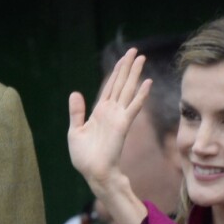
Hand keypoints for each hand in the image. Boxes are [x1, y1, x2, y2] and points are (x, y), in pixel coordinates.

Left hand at [67, 48, 151, 194]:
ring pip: (128, 90)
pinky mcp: (123, 125)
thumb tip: (75, 92)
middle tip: (135, 51)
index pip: (110, 86)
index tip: (123, 58)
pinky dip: (141, 95)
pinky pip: (133, 107)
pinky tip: (147, 83)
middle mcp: (112, 111)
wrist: (93, 173)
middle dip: (128, 67)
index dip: (117, 71)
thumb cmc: (85, 157)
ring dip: (135, 74)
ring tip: (141, 58)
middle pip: (121, 83)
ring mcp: (118, 116)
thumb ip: (77, 112)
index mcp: (100, 111)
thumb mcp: (75, 131)